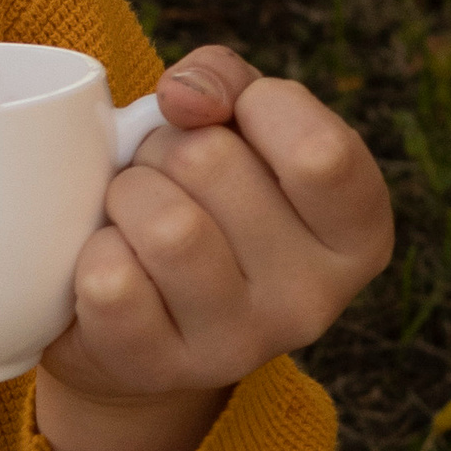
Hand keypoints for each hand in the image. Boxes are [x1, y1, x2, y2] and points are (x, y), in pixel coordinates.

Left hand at [31, 45, 393, 450]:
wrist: (138, 322)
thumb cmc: (199, 200)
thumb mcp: (235, 126)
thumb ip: (227, 81)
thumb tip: (185, 97)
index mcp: (357, 234)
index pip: (319, 151)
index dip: (252, 106)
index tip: (227, 121)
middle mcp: (314, 300)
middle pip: (212, 162)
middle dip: (166, 146)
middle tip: (165, 177)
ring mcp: (240, 345)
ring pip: (164, 225)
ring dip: (126, 196)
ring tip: (133, 216)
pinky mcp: (160, 368)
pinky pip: (111, 282)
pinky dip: (93, 254)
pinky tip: (110, 265)